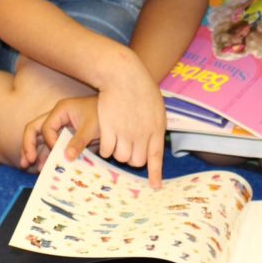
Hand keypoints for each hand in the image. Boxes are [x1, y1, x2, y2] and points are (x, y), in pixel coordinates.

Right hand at [20, 96, 100, 169]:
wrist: (116, 114)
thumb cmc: (103, 114)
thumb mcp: (92, 126)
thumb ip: (79, 141)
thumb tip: (67, 157)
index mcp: (60, 110)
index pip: (46, 127)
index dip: (49, 141)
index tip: (58, 152)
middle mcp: (56, 118)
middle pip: (34, 130)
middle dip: (28, 145)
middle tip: (27, 161)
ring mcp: (60, 128)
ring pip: (41, 140)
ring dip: (35, 153)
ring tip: (31, 168)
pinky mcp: (65, 137)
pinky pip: (52, 146)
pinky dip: (47, 156)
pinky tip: (44, 167)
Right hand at [97, 53, 165, 187]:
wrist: (123, 75)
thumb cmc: (140, 88)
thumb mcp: (156, 107)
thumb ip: (155, 125)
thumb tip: (155, 139)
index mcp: (156, 128)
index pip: (156, 157)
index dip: (155, 173)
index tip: (155, 186)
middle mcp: (142, 134)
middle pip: (136, 161)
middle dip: (130, 158)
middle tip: (126, 149)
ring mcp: (125, 132)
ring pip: (120, 156)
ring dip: (117, 153)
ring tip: (115, 141)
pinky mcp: (109, 129)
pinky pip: (106, 150)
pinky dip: (105, 149)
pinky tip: (104, 140)